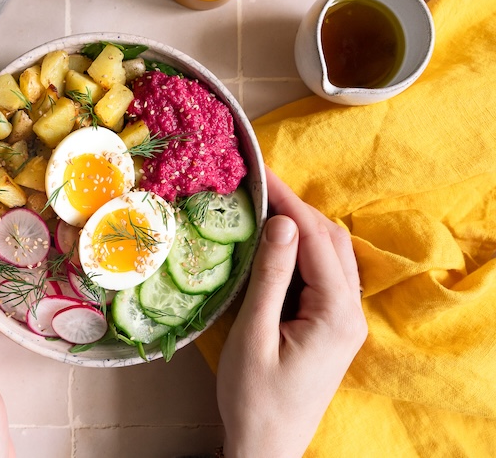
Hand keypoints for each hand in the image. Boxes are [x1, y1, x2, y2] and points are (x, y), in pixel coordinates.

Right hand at [216, 168, 367, 457]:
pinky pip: (325, 274)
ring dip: (302, 227)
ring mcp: (345, 320)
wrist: (267, 445)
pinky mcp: (333, 326)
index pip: (317, 240)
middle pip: (332, 241)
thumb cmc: (254, 397)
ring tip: (266, 207)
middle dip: (298, 208)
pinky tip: (279, 243)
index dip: (290, 202)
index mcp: (335, 314)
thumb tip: (282, 222)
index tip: (262, 173)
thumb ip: (271, 277)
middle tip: (260, 186)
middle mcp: (350, 313)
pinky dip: (304, 250)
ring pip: (332, 255)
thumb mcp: (254, 335)